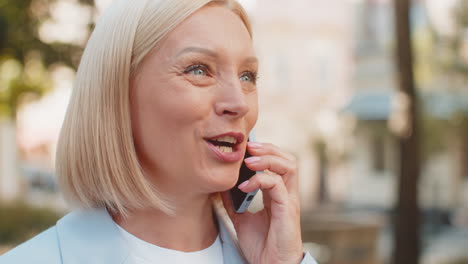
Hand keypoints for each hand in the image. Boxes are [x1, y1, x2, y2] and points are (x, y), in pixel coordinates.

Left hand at [221, 141, 303, 263]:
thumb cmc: (261, 245)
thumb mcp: (241, 218)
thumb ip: (234, 201)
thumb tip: (221, 185)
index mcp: (278, 194)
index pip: (277, 163)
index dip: (264, 151)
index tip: (245, 147)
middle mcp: (286, 193)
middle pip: (287, 159)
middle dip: (268, 148)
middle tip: (249, 146)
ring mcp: (289, 200)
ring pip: (288, 166)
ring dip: (267, 158)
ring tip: (249, 160)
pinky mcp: (287, 209)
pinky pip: (277, 185)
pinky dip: (260, 180)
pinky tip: (244, 186)